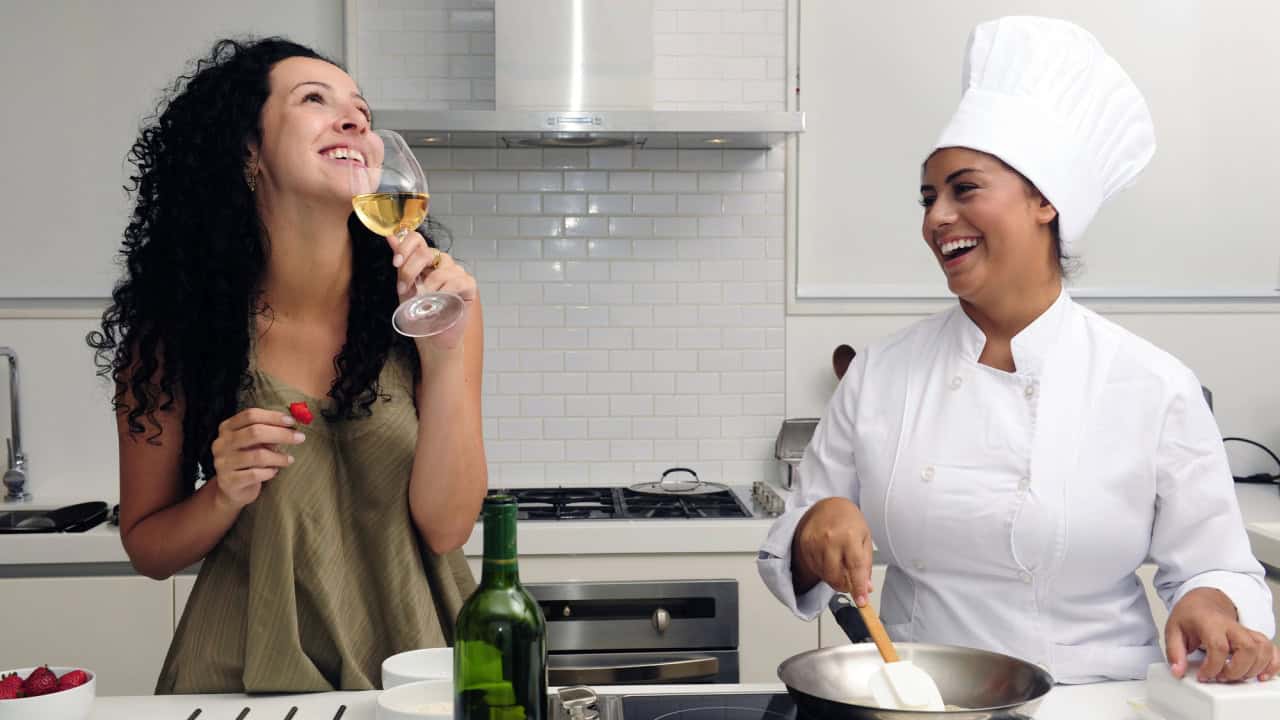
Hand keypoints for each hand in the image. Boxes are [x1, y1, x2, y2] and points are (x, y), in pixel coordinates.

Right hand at [209, 408, 304, 509]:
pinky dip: (269, 472)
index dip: (273, 416)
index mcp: (227, 428)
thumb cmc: (248, 460)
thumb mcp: (255, 443)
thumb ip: (268, 432)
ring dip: (278, 457)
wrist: (231, 489)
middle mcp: (221, 443)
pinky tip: (274, 472)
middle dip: (281, 434)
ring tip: (289, 459)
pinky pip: (255, 474)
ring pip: (257, 455)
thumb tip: (292, 424)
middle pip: (254, 432)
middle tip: (300, 438)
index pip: (250, 415)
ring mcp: (223, 462)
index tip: (292, 421)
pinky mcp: (228, 481)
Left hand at [387, 231, 477, 350]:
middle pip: (426, 253)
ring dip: (427, 288)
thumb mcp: (405, 286)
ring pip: (441, 271)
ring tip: (421, 302)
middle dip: (410, 271)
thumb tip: (390, 237)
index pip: (417, 239)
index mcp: (425, 259)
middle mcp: (441, 262)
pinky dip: (445, 292)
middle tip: (403, 290)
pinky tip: (438, 302)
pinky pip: (457, 282)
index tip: (395, 263)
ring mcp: (456, 272)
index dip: (405, 247)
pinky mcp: (468, 285)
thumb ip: (401, 263)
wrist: (431, 335)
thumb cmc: (419, 312)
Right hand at [792, 497, 874, 605]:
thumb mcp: (865, 539)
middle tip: (851, 583)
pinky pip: (814, 568)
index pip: (855, 568)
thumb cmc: (850, 521)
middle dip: (845, 585)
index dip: (859, 587)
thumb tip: (866, 588)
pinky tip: (829, 559)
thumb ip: (866, 565)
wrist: (829, 506)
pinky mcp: (805, 545)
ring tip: (839, 563)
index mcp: (850, 536)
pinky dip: (823, 570)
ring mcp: (815, 543)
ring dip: (833, 577)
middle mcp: (831, 539)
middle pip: (836, 576)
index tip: (861, 601)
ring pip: (824, 575)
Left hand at [1165, 587, 1279, 681]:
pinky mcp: (1254, 637)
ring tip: (1236, 676)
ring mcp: (1246, 631)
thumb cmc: (1190, 615)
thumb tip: (1177, 671)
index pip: (1219, 646)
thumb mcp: (1173, 629)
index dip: (1213, 666)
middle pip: (1247, 648)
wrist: (1203, 602)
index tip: (1204, 675)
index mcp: (1210, 622)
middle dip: (1237, 670)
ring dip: (1254, 669)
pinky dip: (1272, 664)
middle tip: (1221, 677)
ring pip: (1263, 649)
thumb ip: (1174, 652)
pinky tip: (1261, 674)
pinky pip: (1272, 650)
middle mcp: (1232, 626)